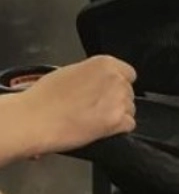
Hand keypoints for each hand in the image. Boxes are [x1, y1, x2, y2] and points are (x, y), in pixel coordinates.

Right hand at [19, 56, 136, 156]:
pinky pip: (129, 125)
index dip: (118, 84)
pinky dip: (119, 130)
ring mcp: (118, 100)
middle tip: (98, 108)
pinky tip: (102, 130)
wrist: (34, 118)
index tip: (109, 92)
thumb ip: (92, 75)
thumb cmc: (43, 96)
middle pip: (129, 92)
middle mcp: (116, 79)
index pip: (128, 73)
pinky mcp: (116, 121)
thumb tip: (97, 82)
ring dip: (118, 115)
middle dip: (117, 100)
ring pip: (130, 109)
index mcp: (105, 63)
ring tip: (96, 120)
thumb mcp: (71, 72)